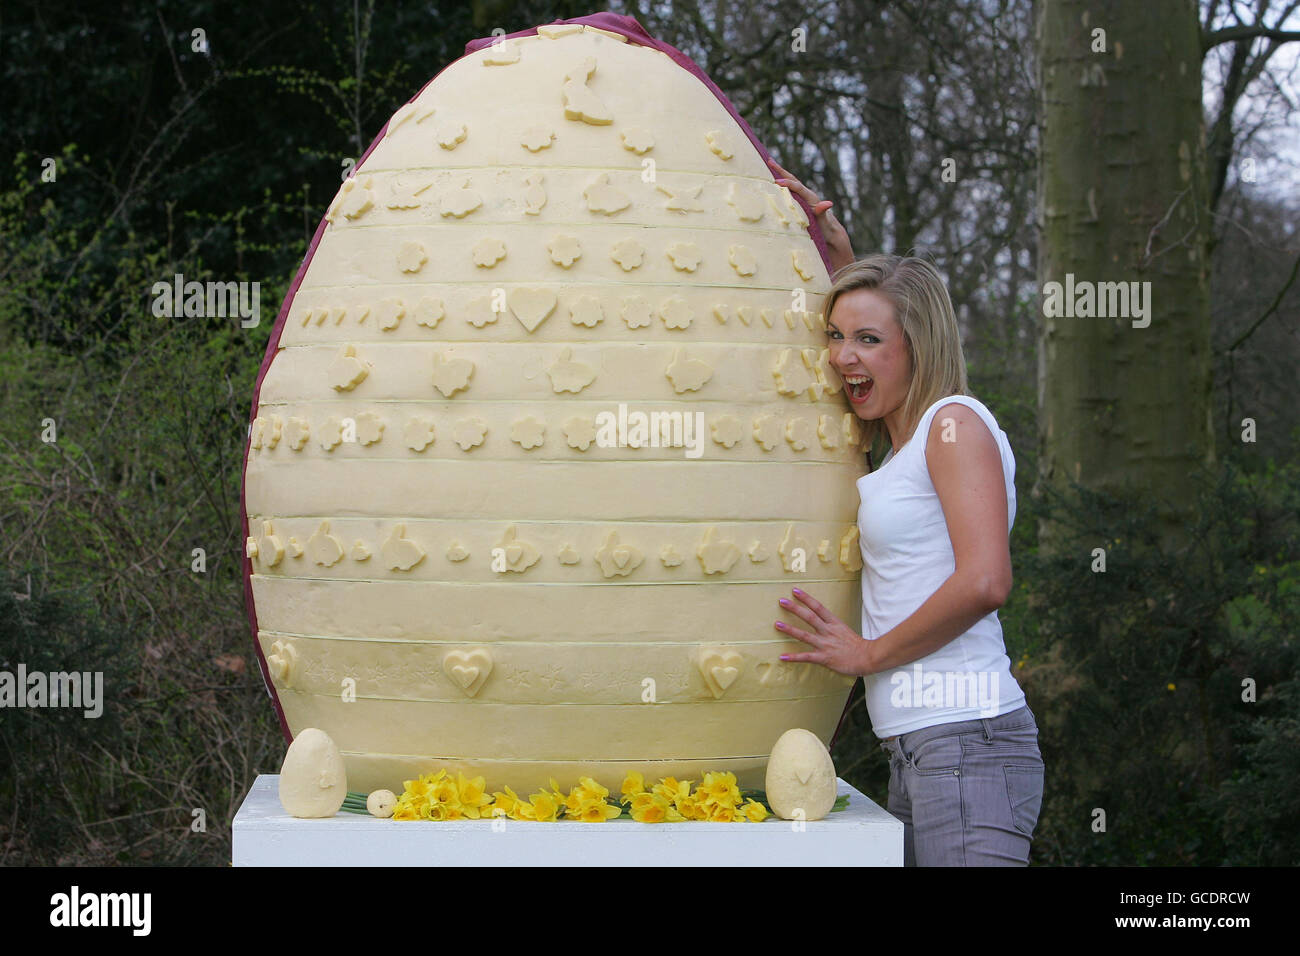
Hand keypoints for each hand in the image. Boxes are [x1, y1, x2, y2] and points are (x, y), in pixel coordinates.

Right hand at [766, 157, 854, 273]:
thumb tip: (828, 203)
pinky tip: (773, 185)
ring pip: (790, 184)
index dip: (787, 184)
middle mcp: (807, 196)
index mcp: (812, 199)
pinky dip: (781, 186)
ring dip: (780, 175)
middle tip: (769, 160)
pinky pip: (789, 193)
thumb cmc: (827, 230)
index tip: (775, 182)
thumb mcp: (824, 223)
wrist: (831, 235)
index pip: (798, 187)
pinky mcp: (800, 204)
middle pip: (793, 180)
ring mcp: (803, 200)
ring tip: (768, 167)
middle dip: (781, 171)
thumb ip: (823, 213)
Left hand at [774, 587, 870, 675]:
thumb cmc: (857, 645)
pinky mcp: (824, 658)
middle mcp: (828, 631)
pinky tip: (783, 656)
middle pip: (809, 617)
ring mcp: (825, 644)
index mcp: (834, 623)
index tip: (795, 591)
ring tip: (777, 625)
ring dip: (790, 630)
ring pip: (805, 635)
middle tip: (781, 601)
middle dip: (795, 608)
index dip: (806, 598)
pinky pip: (806, 657)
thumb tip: (821, 622)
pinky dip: (794, 657)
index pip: (818, 607)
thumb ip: (832, 626)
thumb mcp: (844, 630)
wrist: (868, 657)